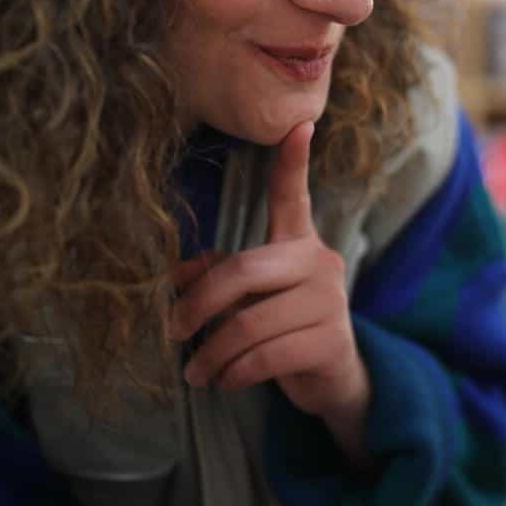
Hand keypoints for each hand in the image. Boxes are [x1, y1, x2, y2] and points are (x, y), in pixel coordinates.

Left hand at [171, 122, 370, 459]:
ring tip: (196, 372)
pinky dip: (234, 373)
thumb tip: (173, 278)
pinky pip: (266, 356)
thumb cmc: (283, 330)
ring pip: (249, 324)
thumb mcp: (250, 301)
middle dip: (198, 305)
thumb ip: (217, 280)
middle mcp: (319, 263)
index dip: (293, 162)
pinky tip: (224, 381)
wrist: (334, 380)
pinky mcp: (331, 341)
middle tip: (172, 331)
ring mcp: (330, 301)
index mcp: (298, 243)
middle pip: (243, 271)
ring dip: (210, 354)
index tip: (298, 124)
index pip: (293, 196)